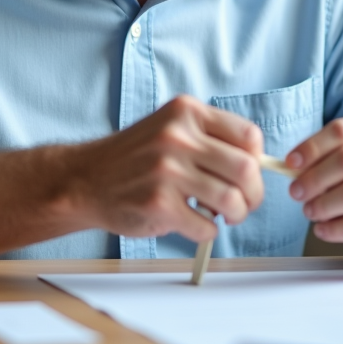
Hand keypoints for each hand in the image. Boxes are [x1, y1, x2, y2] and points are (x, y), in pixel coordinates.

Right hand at [69, 96, 264, 242]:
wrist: (84, 179)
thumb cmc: (134, 158)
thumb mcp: (170, 128)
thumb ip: (210, 138)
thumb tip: (258, 165)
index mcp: (186, 112)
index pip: (249, 136)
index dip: (257, 160)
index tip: (246, 174)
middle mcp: (177, 137)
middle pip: (247, 170)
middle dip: (253, 194)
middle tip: (244, 203)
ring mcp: (167, 171)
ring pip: (231, 201)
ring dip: (234, 215)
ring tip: (223, 216)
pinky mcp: (158, 204)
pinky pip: (206, 226)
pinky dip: (207, 231)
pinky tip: (194, 223)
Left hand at [285, 117, 342, 253]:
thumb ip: (333, 155)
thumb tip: (294, 167)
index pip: (342, 131)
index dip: (311, 147)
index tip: (291, 163)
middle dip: (313, 178)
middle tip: (297, 192)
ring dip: (323, 205)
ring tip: (311, 211)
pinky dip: (334, 228)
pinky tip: (324, 229)